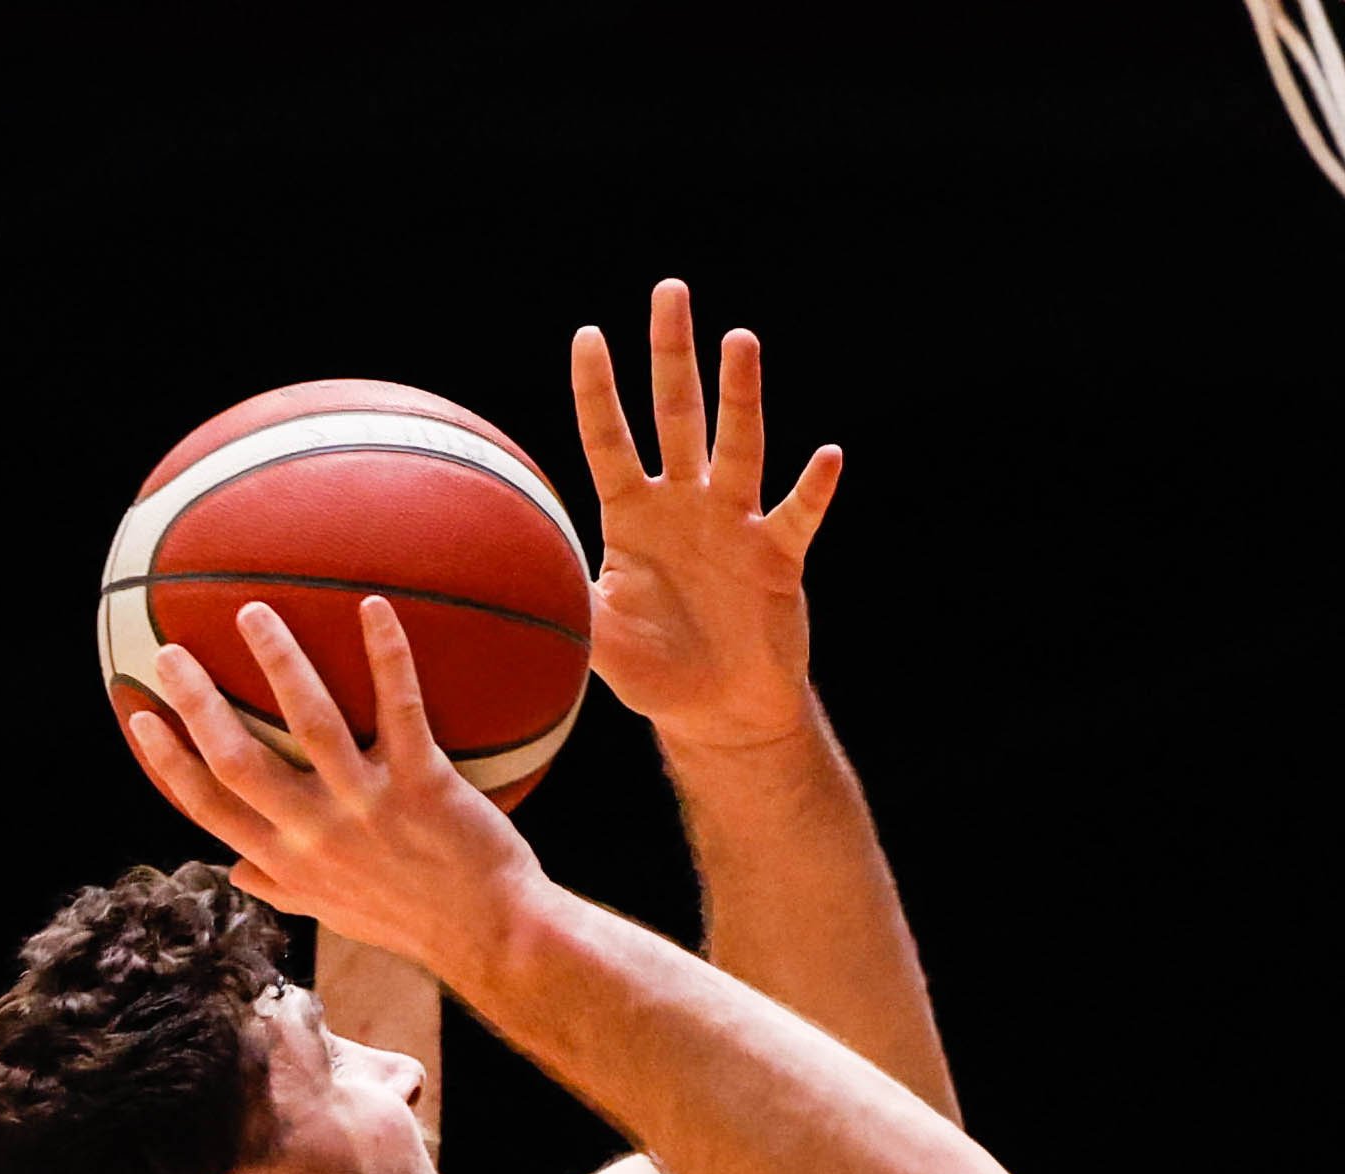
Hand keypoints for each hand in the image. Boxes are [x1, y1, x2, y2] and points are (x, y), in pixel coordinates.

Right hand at [126, 600, 538, 985]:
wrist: (489, 937)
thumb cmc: (410, 920)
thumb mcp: (334, 913)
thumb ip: (282, 887)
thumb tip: (234, 872)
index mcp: (289, 863)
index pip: (210, 809)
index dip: (169, 762)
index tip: (139, 715)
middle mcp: (317, 836)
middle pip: (238, 760)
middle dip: (197, 703)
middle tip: (170, 650)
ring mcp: (366, 808)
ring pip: (310, 723)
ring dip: (278, 662)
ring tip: (253, 612)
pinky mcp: (421, 785)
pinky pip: (400, 708)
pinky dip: (386, 654)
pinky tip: (373, 604)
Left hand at [571, 282, 841, 756]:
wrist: (721, 711)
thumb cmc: (656, 672)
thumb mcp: (600, 642)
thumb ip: (568, 605)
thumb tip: (517, 585)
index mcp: (633, 516)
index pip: (610, 441)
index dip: (598, 392)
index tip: (588, 335)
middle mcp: (685, 504)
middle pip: (677, 415)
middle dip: (672, 354)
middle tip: (668, 291)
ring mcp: (735, 522)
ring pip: (738, 445)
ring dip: (740, 395)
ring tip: (739, 340)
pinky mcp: (779, 554)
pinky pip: (798, 513)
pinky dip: (813, 489)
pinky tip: (827, 458)